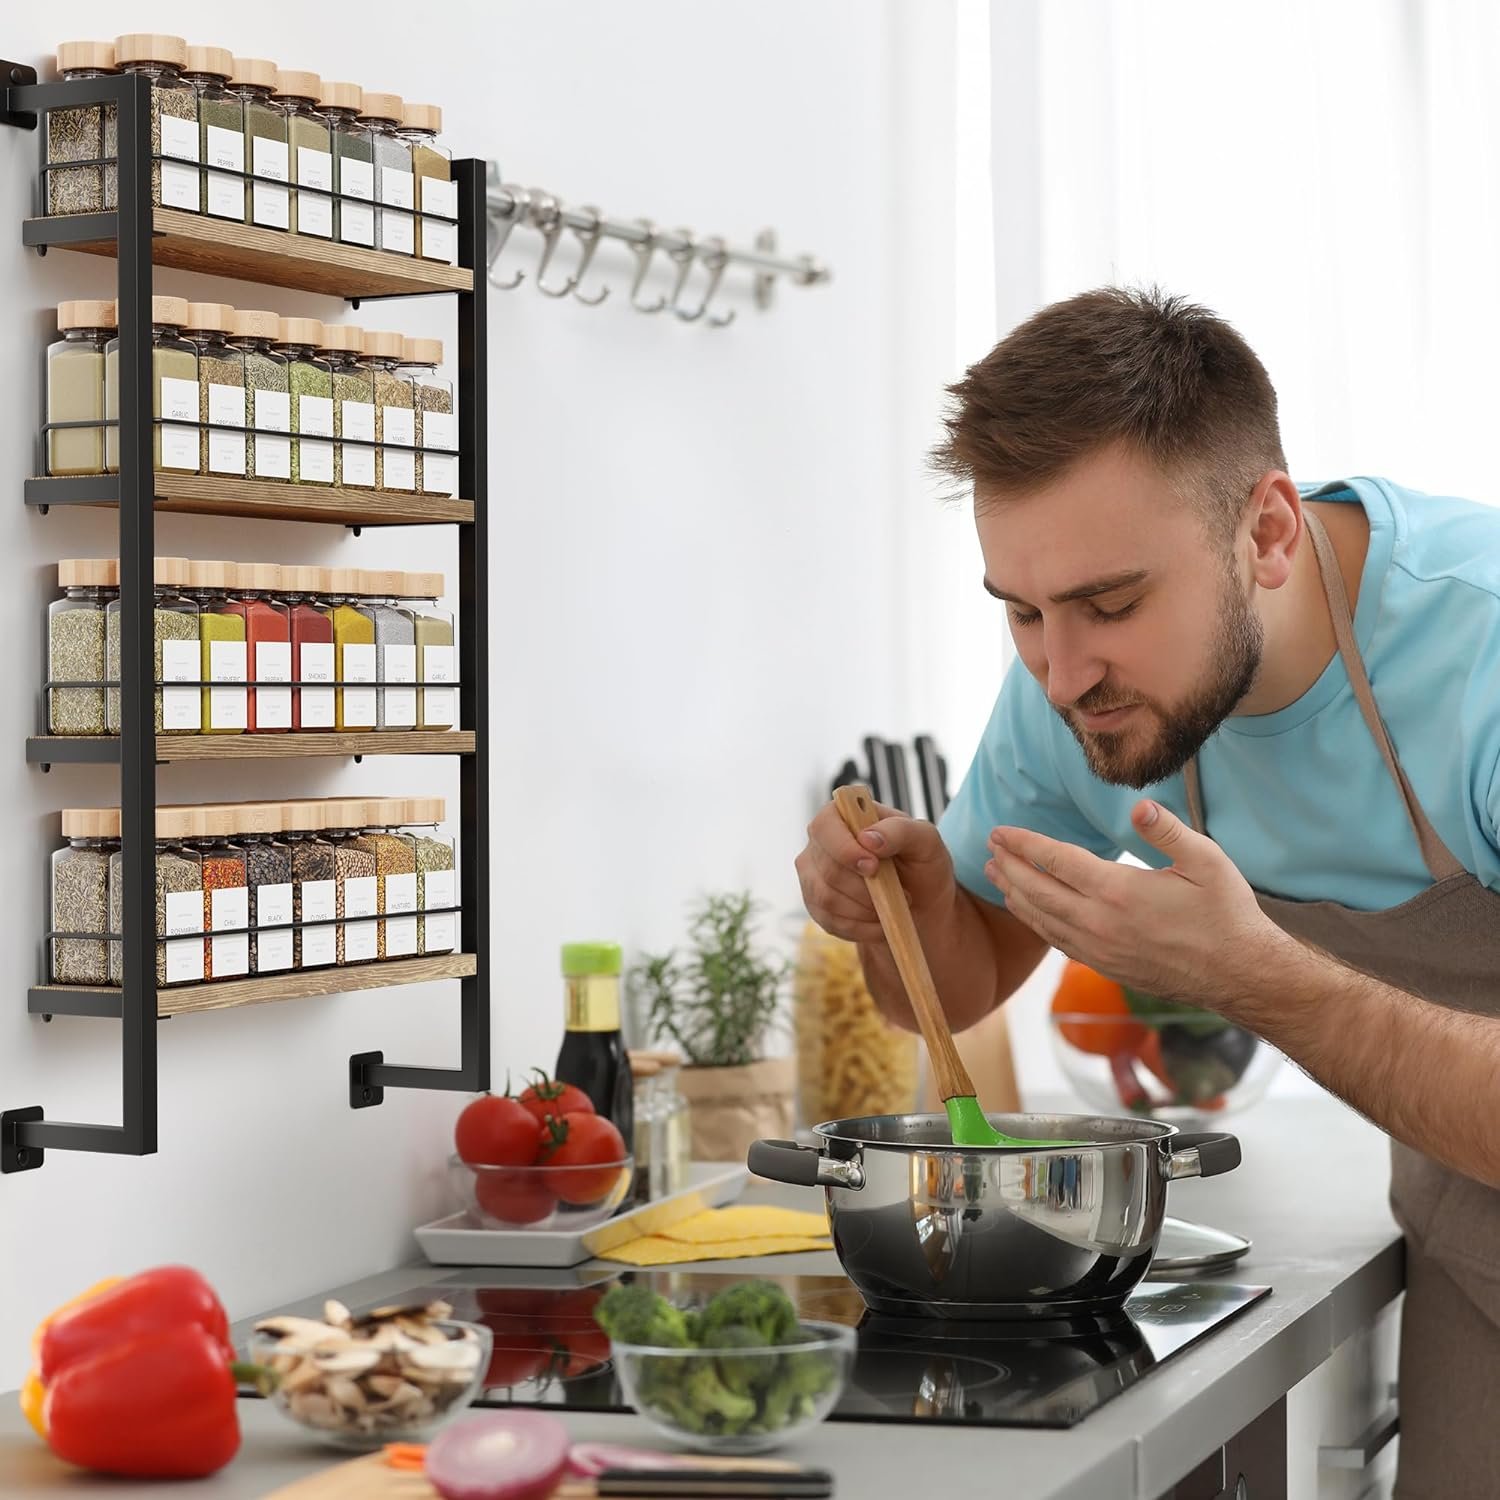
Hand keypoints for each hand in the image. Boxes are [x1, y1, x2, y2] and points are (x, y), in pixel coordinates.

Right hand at [796, 798, 956, 945]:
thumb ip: (900, 831)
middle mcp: (819, 843)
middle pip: (827, 869)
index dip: (845, 850)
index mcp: (842, 815)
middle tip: (901, 893)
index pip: (825, 827)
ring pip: (826, 898)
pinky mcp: (816, 906)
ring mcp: (813, 875)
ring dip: (866, 909)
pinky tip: (880, 922)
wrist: (920, 901)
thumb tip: (868, 839)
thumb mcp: (925, 841)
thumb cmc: (921, 862)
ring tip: (893, 906)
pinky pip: (830, 921)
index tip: (873, 867)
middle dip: (866, 889)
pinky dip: (861, 927)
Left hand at [984, 799, 1280, 1010]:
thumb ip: (1167, 831)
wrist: (1239, 975)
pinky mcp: (1106, 967)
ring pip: (1042, 920)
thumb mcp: (1207, 861)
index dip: (1024, 844)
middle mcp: (1100, 923)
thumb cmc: (1227, 914)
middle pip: (1037, 891)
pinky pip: (1058, 942)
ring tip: (995, 876)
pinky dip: (1036, 923)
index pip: (1055, 861)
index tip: (1000, 831)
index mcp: (1118, 891)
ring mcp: (1100, 949)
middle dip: (1009, 867)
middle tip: (988, 849)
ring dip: (1015, 896)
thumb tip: (1139, 806)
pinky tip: (1029, 912)